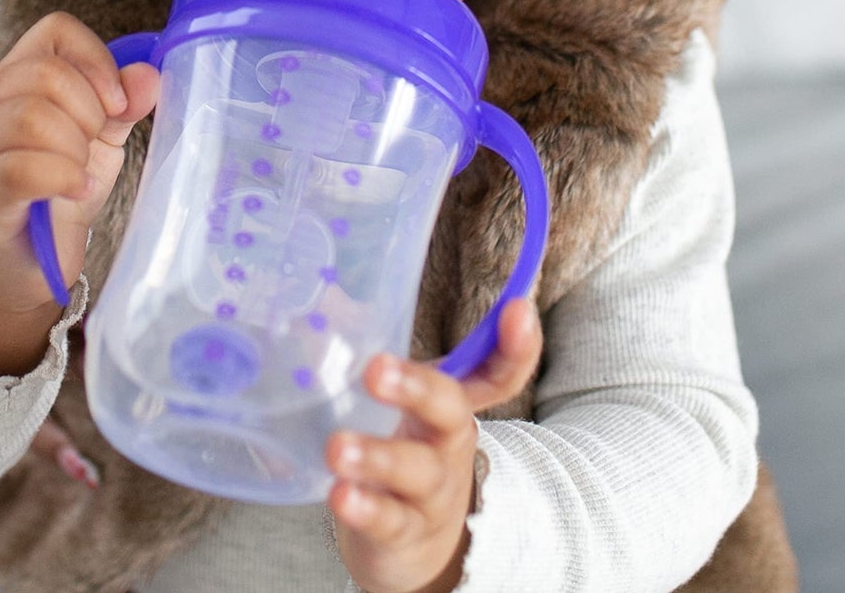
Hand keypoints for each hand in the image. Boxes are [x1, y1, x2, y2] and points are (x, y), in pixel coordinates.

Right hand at [0, 12, 158, 378]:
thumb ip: (119, 107)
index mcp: (10, 80)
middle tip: (93, 149)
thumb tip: (150, 76)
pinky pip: (20, 170)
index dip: (96, 60)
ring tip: (80, 174)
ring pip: (31, 117)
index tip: (116, 105)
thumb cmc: (51, 197)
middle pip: (46, 74)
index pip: (55, 31)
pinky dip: (62, 178)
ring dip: (74, 149)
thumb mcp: (94, 144)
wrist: (14, 269)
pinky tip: (77, 191)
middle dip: (89, 113)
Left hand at [327, 298, 542, 592]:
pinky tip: (340, 494)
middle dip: (416, 387)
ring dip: (376, 456)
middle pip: (449, 411)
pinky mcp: (403, 533)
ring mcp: (430, 492)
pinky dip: (364, 507)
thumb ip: (367, 349)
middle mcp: (448, 443)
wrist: (414, 551)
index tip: (519, 308)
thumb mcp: (395, 403)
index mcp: (448, 403)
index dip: (515, 345)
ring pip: (413, 470)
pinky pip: (388, 520)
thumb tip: (326, 293)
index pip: (495, 371)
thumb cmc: (401, 450)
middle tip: (374, 369)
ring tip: (337, 448)